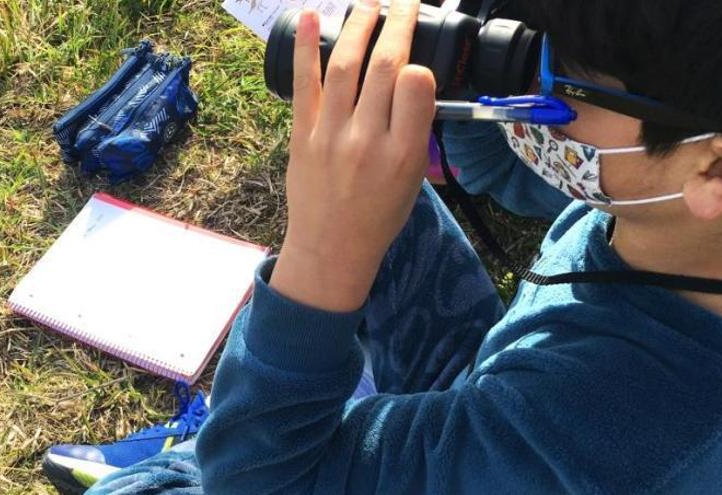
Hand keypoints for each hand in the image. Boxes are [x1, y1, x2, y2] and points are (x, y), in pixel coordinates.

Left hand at [270, 0, 436, 311]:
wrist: (332, 247)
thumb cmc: (379, 214)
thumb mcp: (414, 178)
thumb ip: (415, 130)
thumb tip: (412, 81)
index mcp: (405, 154)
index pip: (418, 86)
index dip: (419, 63)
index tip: (418, 58)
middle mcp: (368, 141)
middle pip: (384, 67)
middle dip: (396, 24)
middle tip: (404, 2)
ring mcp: (331, 136)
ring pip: (346, 66)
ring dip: (358, 24)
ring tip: (370, 1)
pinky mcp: (302, 135)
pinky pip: (305, 84)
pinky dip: (307, 48)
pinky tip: (311, 17)